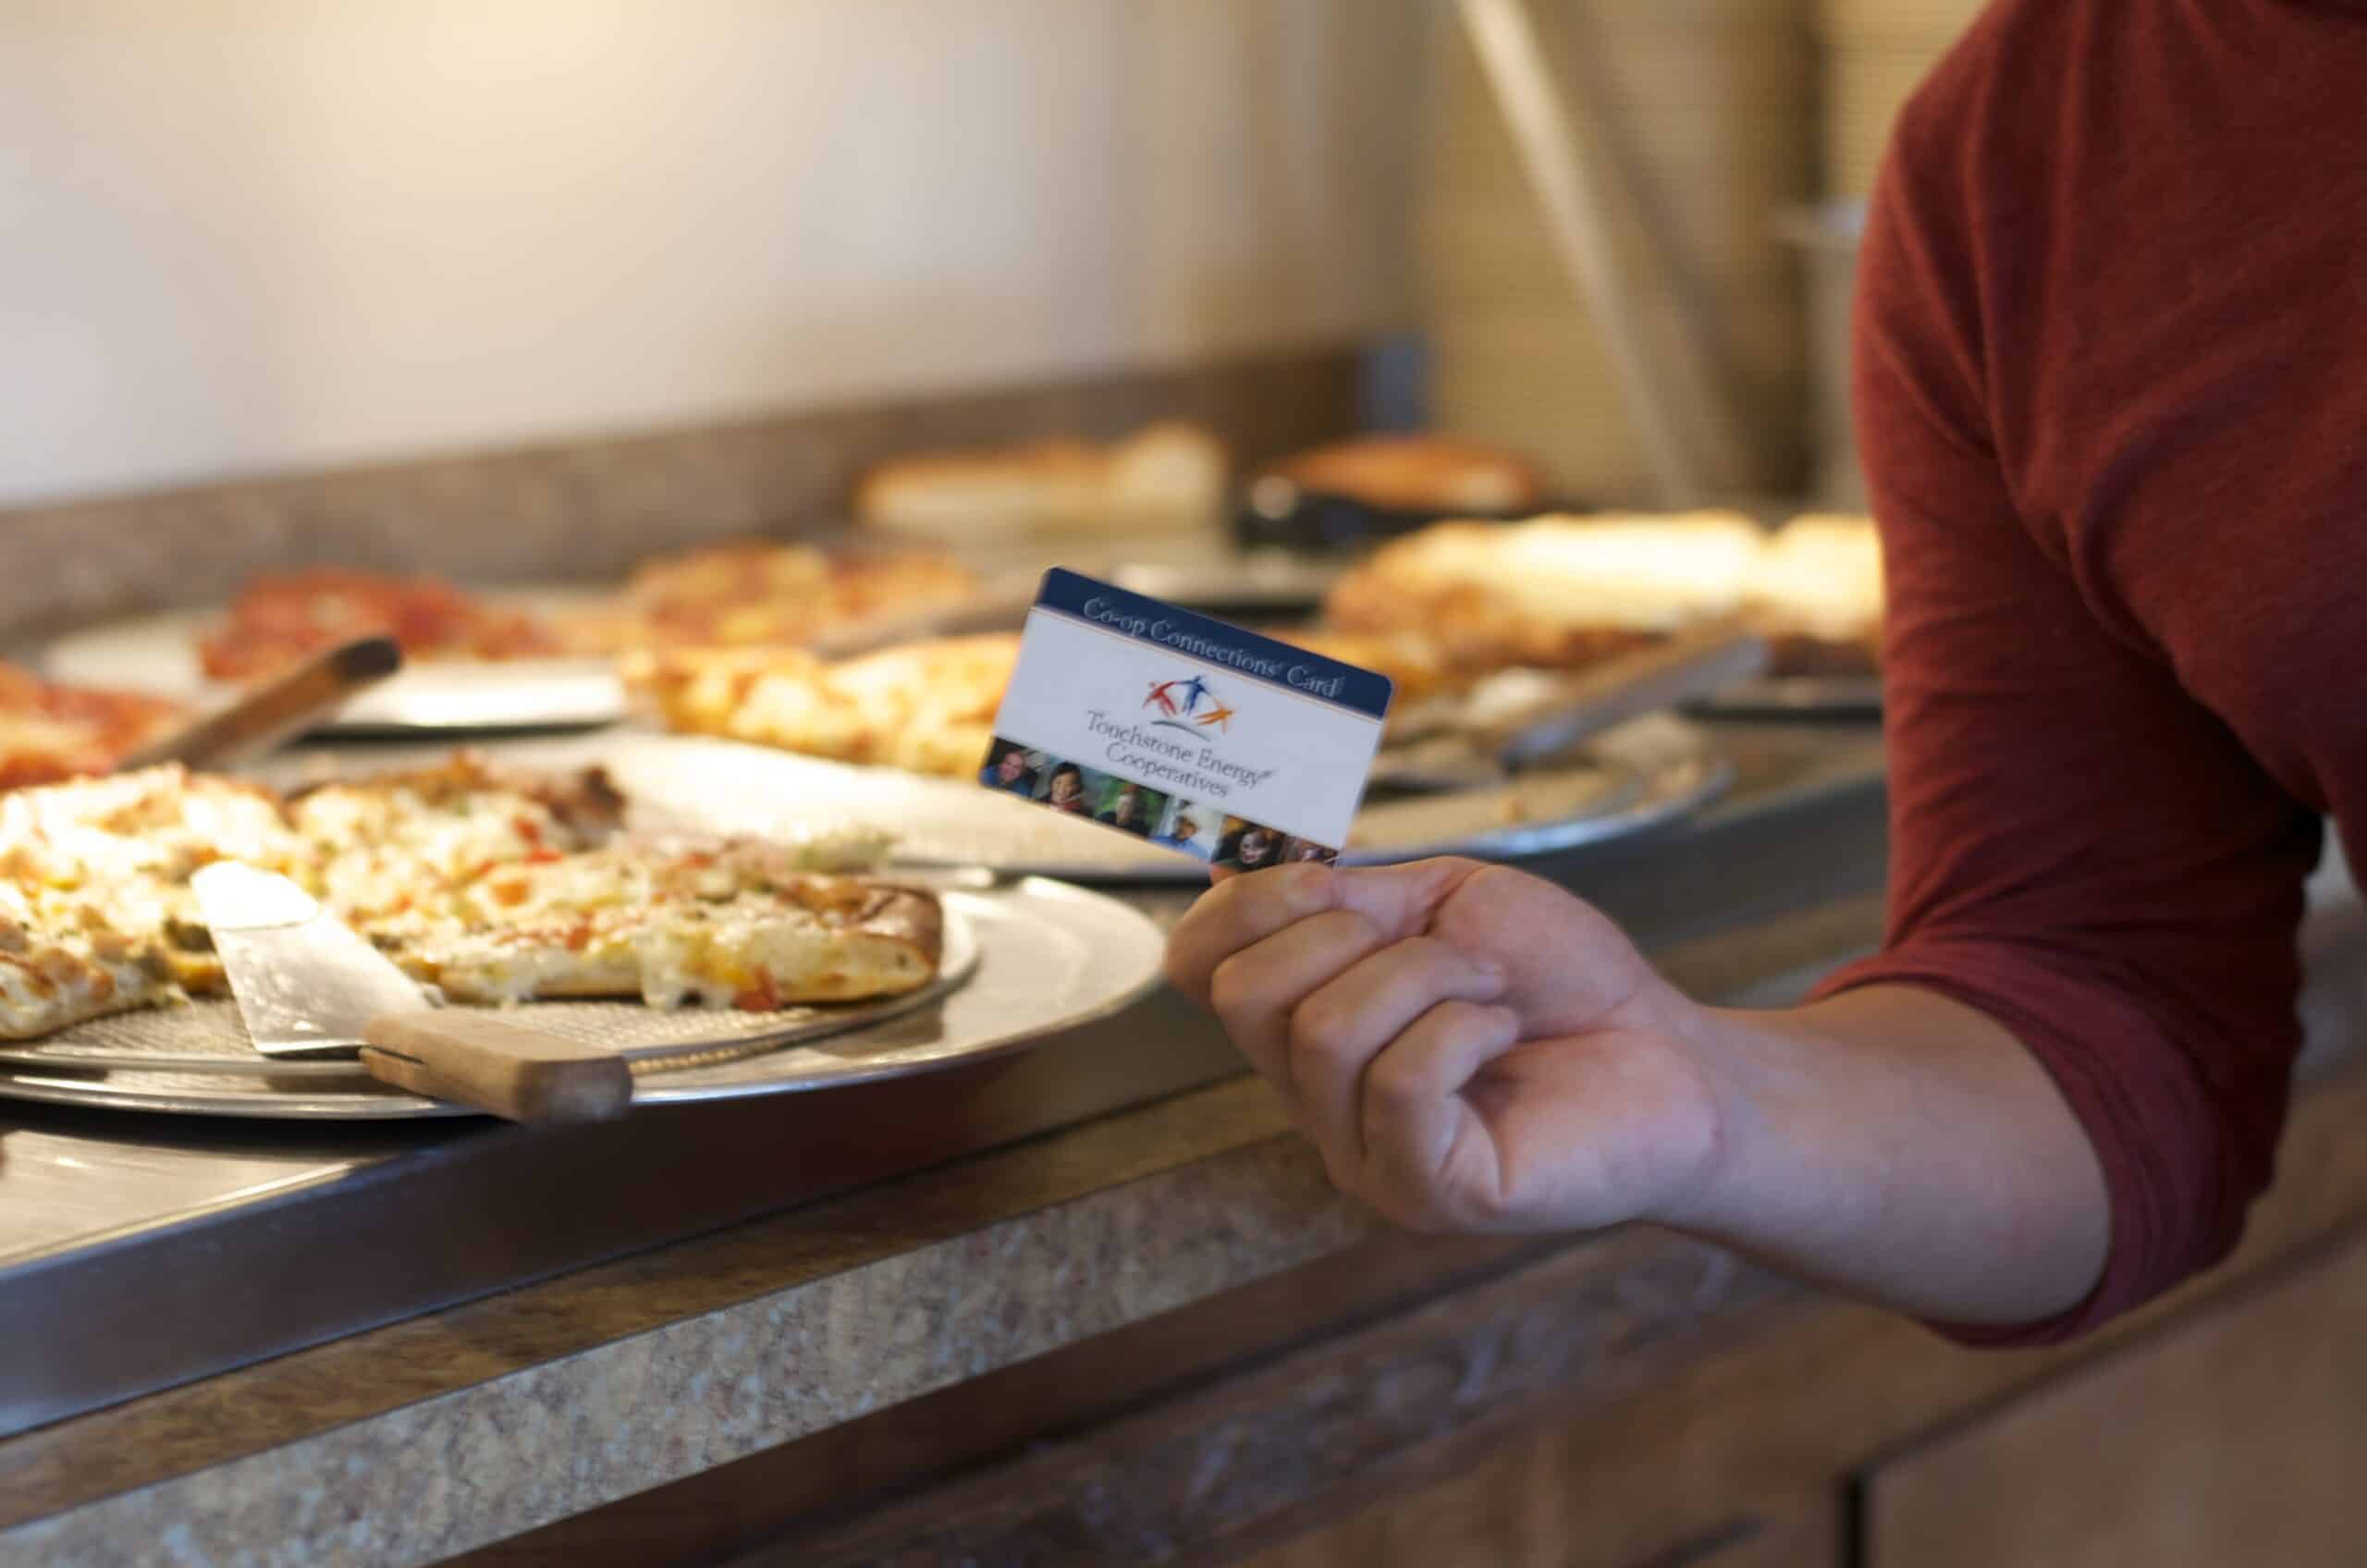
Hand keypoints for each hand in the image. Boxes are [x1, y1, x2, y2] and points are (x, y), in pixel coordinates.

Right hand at [1166, 858, 1722, 1234]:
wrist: (1674, 1058)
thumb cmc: (1565, 983)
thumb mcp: (1445, 904)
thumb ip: (1343, 896)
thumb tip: (1227, 872)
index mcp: (1306, 1028)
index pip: (1198, 969)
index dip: (1242, 905)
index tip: (1332, 881)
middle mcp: (1315, 1102)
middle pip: (1244, 995)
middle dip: (1348, 935)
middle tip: (1444, 948)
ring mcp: (1363, 1154)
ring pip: (1325, 1031)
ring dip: (1429, 976)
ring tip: (1492, 992)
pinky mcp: (1425, 1190)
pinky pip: (1400, 1080)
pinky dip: (1463, 1028)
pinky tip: (1504, 1035)